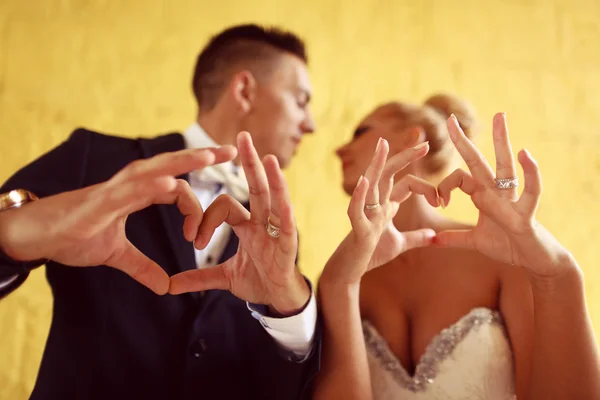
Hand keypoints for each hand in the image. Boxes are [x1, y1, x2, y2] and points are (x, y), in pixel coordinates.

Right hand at [0, 146, 236, 294]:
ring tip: (209, 156)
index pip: (176, 183)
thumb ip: (142, 267)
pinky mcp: (103, 200)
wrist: (38, 238)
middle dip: (202, 157)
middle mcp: (131, 184)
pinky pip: (132, 189)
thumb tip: (165, 286)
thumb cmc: (73, 237)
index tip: (197, 233)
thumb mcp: (116, 254)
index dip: (196, 198)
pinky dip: (152, 185)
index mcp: (137, 193)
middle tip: (230, 151)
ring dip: (184, 161)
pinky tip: (172, 183)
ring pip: (156, 169)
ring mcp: (117, 189)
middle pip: (173, 165)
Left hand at [169, 132, 308, 316]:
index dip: (207, 219)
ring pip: (274, 200)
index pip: (225, 206)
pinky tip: (283, 200)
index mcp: (247, 225)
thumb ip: (199, 277)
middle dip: (250, 162)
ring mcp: (276, 232)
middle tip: (242, 136)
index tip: (194, 241)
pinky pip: (286, 227)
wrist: (278, 302)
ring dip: (272, 179)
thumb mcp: (224, 278)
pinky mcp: (287, 247)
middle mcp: (263, 222)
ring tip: (267, 158)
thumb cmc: (258, 282)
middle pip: (257, 187)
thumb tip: (170, 285)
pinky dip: (284, 212)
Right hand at [320, 138, 437, 286]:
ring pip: (370, 183)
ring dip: (376, 164)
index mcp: (385, 205)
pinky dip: (359, 195)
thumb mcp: (399, 244)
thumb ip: (416, 237)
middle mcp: (374, 204)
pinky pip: (356, 208)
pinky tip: (364, 181)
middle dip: (405, 157)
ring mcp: (365, 214)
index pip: (407, 184)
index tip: (440, 200)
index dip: (426, 188)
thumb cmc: (371, 254)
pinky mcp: (358, 228)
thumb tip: (434, 235)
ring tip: (383, 145)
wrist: (351, 270)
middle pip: (388, 174)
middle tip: (424, 144)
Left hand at [435, 113, 575, 278]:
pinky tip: (525, 154)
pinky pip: (531, 191)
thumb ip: (454, 238)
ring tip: (499, 115)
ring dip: (502, 141)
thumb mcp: (475, 242)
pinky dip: (530, 173)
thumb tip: (432, 240)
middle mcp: (497, 192)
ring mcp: (512, 200)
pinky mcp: (526, 214)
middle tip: (450, 118)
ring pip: (505, 166)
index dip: (443, 188)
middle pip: (479, 161)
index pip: (459, 178)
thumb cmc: (508, 247)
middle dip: (464, 141)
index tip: (438, 203)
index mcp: (483, 196)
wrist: (534, 262)